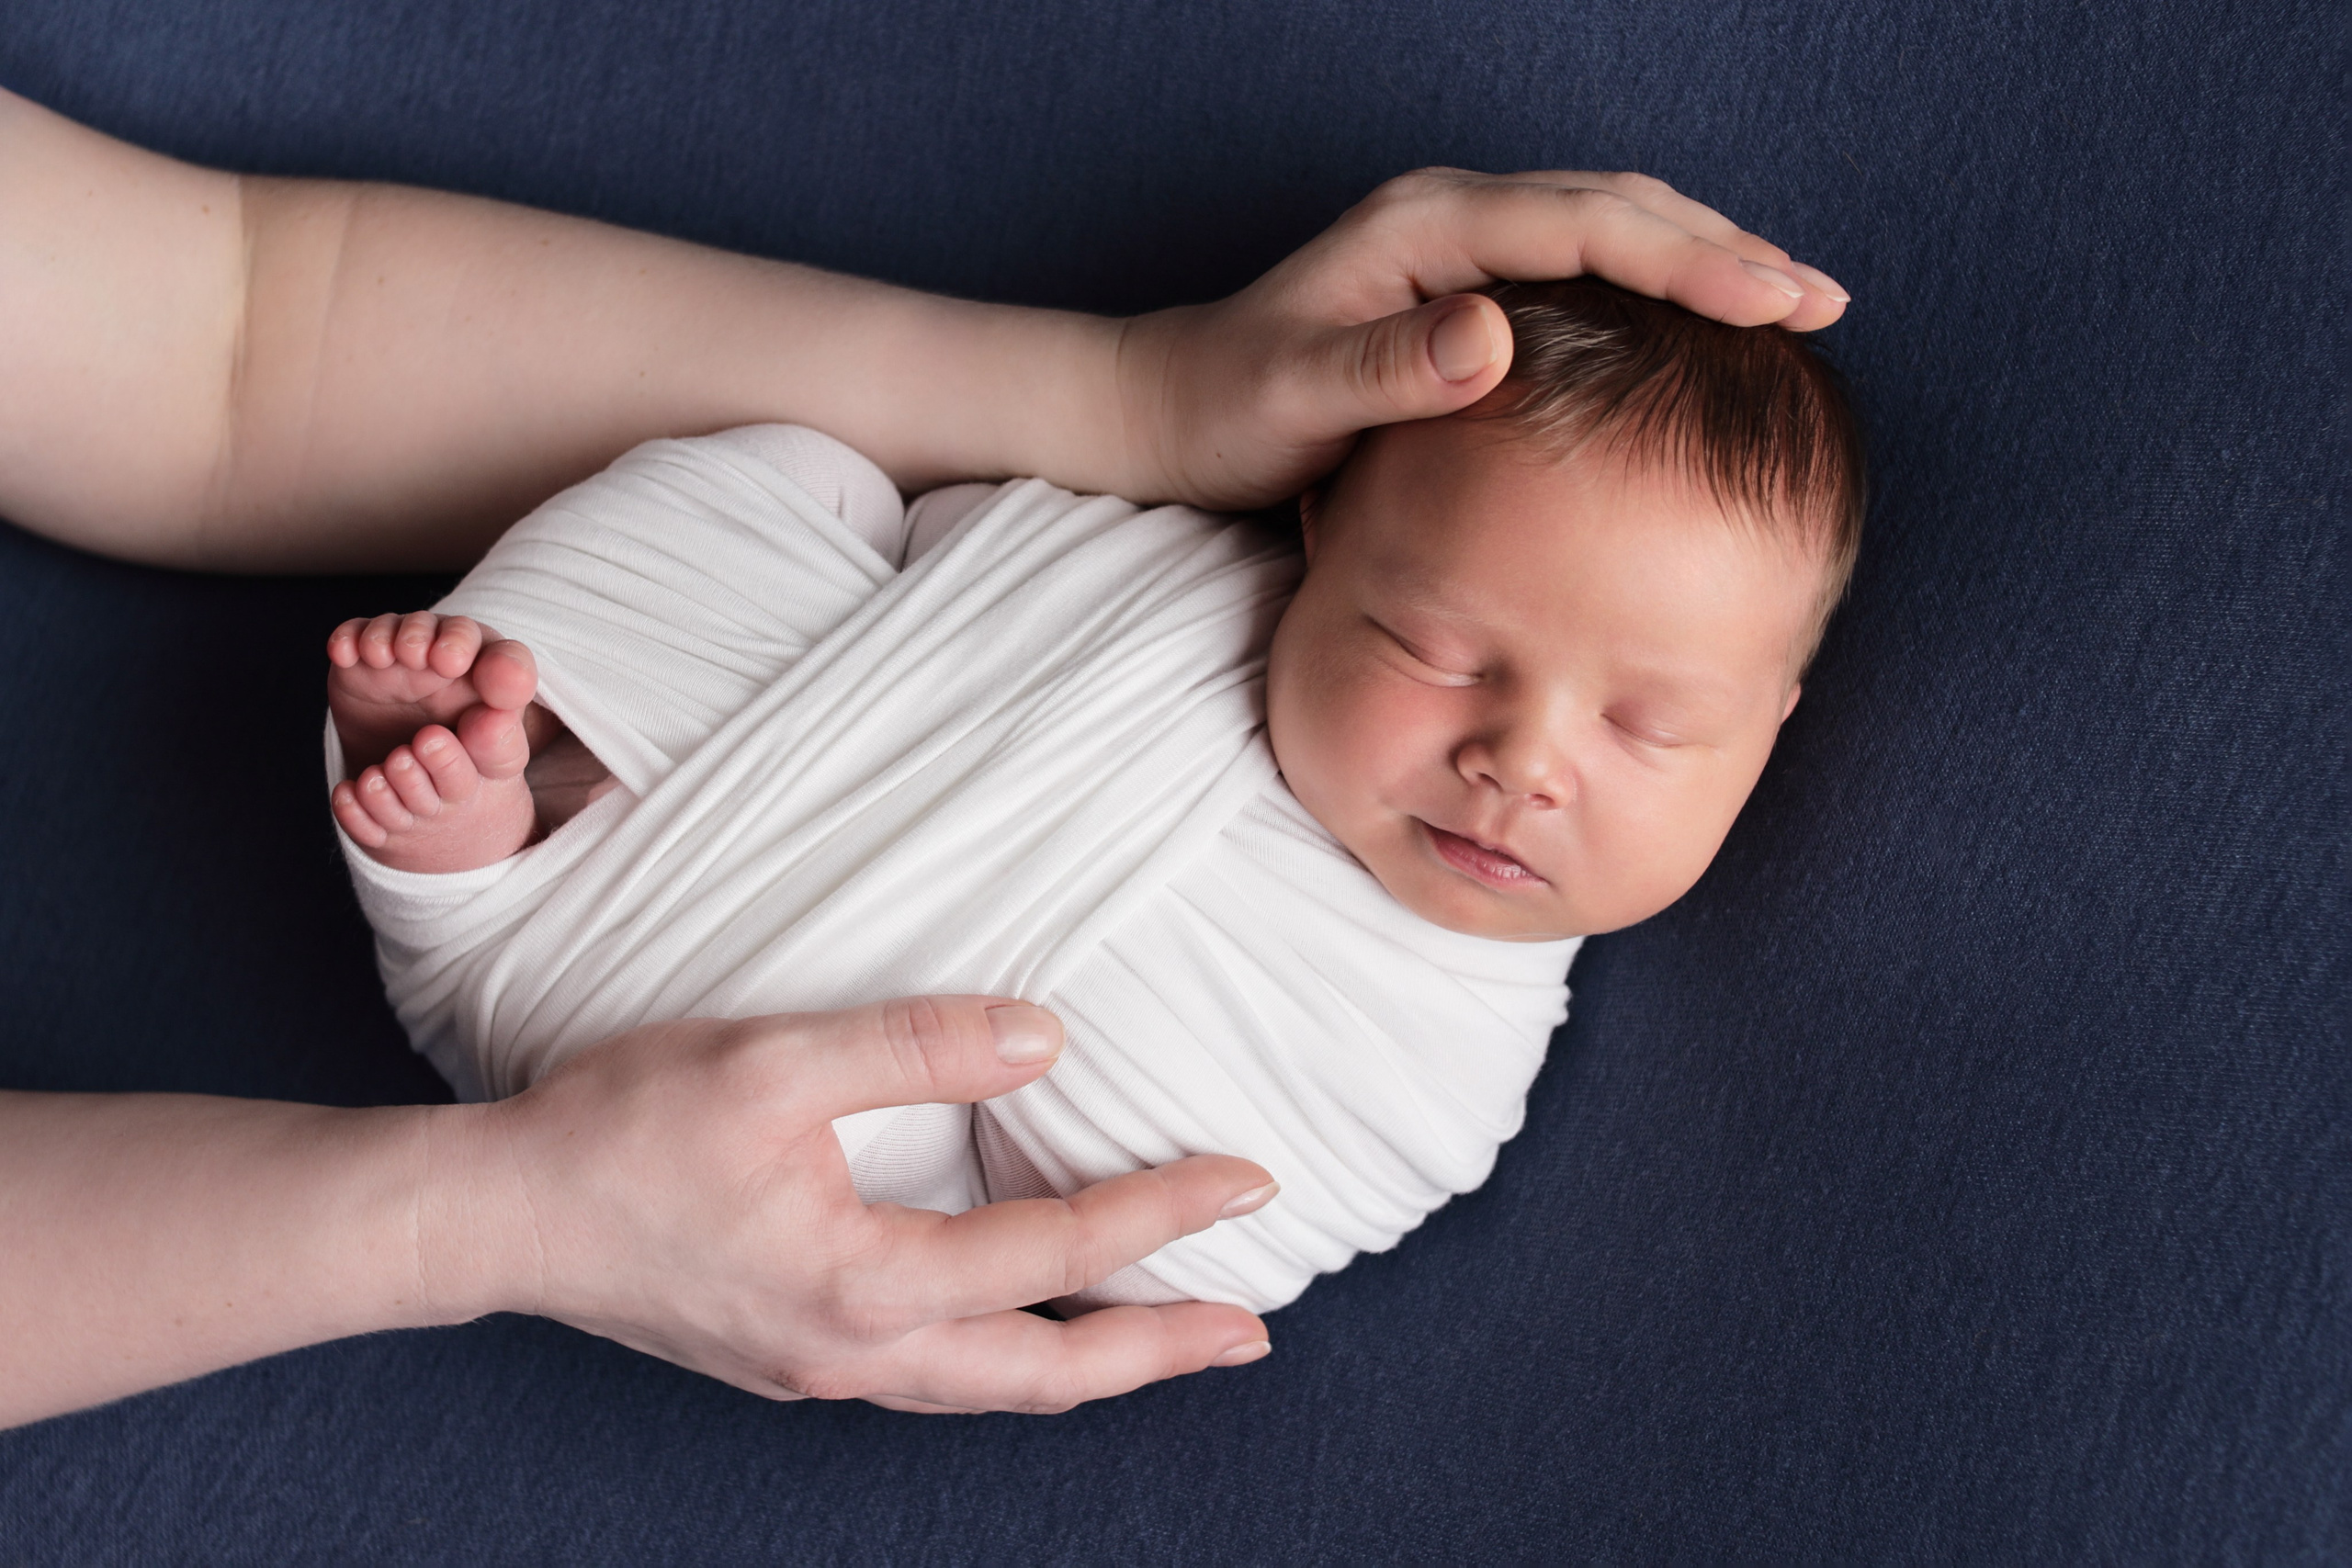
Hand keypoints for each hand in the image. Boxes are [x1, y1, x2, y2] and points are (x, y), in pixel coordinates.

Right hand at [432, 996, 1275, 1413]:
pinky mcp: (793, 1356)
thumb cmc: (621, 1134)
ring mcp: (823, 1367)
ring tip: (1166, 1338)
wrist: (496, 1216)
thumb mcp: (773, 1060)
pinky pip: (939, 1374)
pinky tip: (1025, 1324)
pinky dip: (1013, 1356)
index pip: (1055, 1254)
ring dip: (1091, 1365)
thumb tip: (1045, 1039)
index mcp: (867, 1283)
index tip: (1249, 1181)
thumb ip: (915, 1047)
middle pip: (1046, 1374)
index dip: (1165, 1214)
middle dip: (1158, 1353)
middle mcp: (857, 1352)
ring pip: (992, 1389)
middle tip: (1250, 1332)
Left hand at [1119, 168, 1850, 508]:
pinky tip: (1703, 326)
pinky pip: (1584, 265)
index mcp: (1424, 230)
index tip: (1776, 298)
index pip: (1586, 227)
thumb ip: (1387, 369)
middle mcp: (1449, 216)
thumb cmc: (1227, 412)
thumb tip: (1494, 336)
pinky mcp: (1462, 282)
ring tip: (1794, 302)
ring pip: (1611, 229)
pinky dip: (1657, 284)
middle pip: (1619, 210)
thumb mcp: (1296, 400)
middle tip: (1822, 301)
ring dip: (1704, 258)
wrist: (1169, 407)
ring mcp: (1459, 244)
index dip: (1689, 261)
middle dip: (1726, 250)